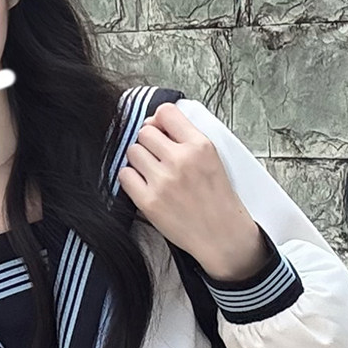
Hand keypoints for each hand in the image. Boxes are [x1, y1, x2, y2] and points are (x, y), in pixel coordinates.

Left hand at [116, 102, 271, 279]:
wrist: (222, 236)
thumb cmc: (218, 199)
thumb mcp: (214, 159)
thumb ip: (187, 138)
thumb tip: (155, 123)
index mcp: (200, 146)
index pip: (166, 112)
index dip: (159, 120)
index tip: (160, 131)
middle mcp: (181, 160)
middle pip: (145, 131)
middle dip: (148, 141)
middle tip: (157, 156)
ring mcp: (163, 181)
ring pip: (132, 151)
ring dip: (139, 159)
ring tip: (152, 172)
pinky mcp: (149, 201)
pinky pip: (124, 175)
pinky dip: (131, 177)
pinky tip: (144, 184)